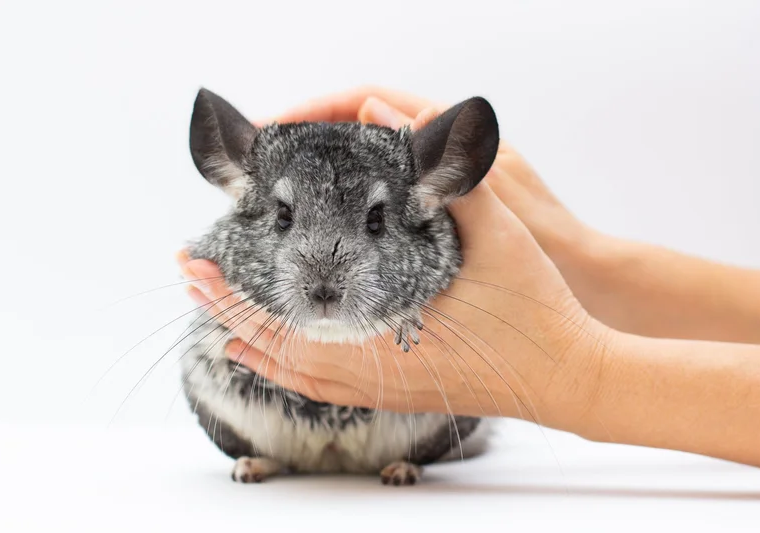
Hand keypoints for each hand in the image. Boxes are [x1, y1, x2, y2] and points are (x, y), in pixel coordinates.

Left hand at [178, 96, 611, 429]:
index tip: (199, 262)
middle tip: (190, 277)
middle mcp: (372, 365)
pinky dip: (286, 369)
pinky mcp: (396, 388)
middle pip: (275, 342)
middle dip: (226, 307)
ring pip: (293, 370)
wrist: (569, 375)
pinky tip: (271, 358)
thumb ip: (442, 174)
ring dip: (250, 339)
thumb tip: (387, 116)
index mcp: (383, 328)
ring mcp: (382, 383)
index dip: (236, 287)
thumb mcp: (496, 233)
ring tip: (214, 315)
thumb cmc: (535, 311)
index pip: (287, 312)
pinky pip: (323, 387)